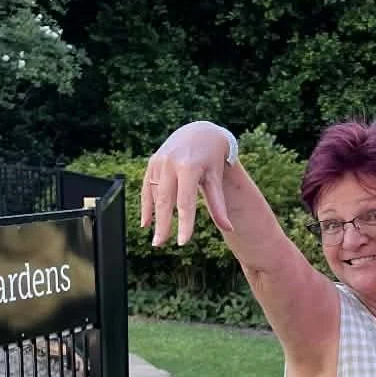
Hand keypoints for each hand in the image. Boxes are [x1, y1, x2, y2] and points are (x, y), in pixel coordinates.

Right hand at [141, 123, 235, 246]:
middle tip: (160, 244)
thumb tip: (229, 229)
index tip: (183, 242)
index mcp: (189, 167)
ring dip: (153, 217)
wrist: (199, 131)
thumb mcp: (216, 178)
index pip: (185, 202)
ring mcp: (159, 162)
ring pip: (154, 195)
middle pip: (165, 200)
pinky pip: (147, 187)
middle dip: (163, 224)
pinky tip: (146, 223)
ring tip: (156, 239)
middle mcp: (171, 164)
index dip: (183, 223)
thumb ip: (219, 204)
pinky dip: (146, 205)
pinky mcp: (152, 163)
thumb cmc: (212, 157)